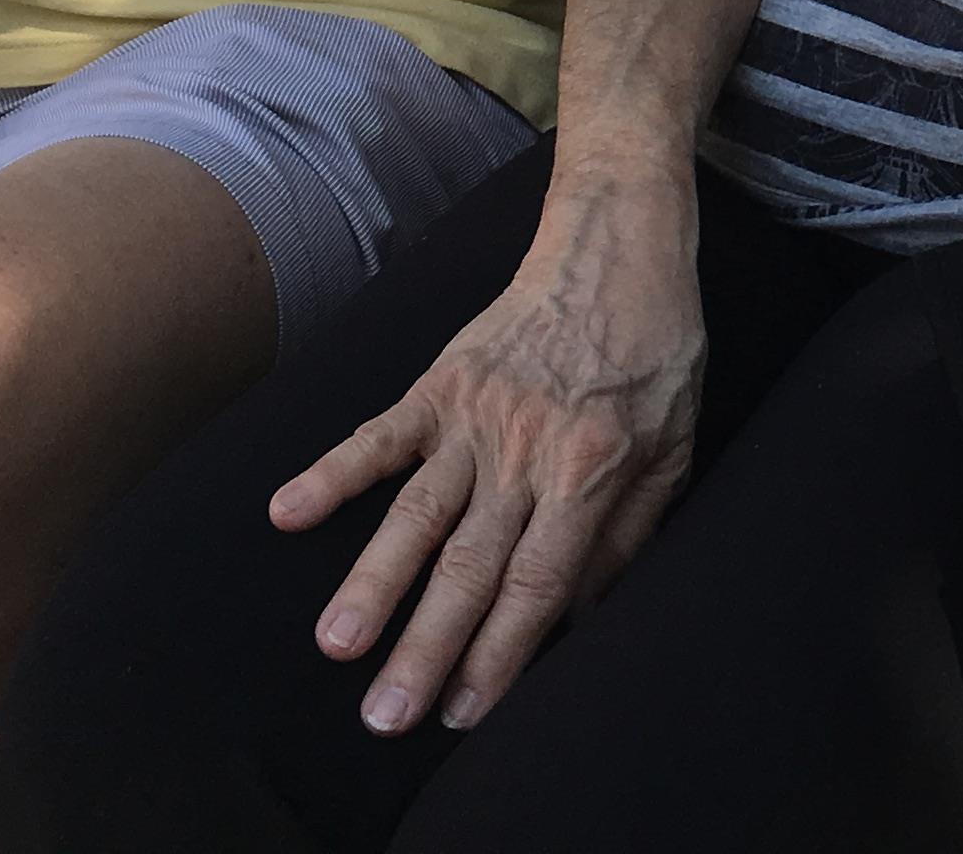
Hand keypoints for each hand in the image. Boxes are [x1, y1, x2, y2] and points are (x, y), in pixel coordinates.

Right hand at [269, 185, 704, 735]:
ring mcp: (475, 416)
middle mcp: (526, 450)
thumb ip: (629, 534)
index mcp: (591, 470)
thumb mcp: (676, 447)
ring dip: (374, 581)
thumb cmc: (657, 353)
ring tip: (336, 644)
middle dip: (425, 648)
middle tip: (385, 716)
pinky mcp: (440, 382)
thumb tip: (582, 619)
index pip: (537, 585)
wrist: (619, 246)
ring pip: (417, 514)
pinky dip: (332, 472)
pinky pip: (380, 435)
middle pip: (468, 566)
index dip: (499, 655)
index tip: (463, 713)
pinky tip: (287, 512)